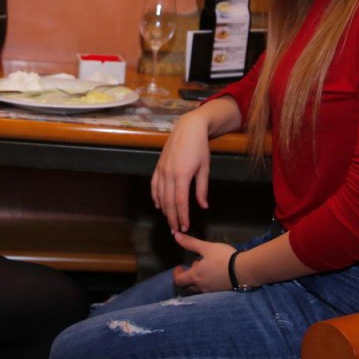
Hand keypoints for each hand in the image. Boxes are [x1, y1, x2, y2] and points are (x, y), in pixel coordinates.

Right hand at [151, 110, 211, 231]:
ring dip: (164, 210)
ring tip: (169, 221)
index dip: (182, 216)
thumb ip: (202, 189)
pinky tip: (158, 205)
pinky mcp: (158, 166)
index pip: (180, 202)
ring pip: (160, 196)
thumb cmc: (200, 147)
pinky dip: (155, 197)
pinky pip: (154, 185)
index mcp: (182, 175)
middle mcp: (169, 174)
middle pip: (168, 202)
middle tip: (176, 230)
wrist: (188, 128)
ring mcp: (161, 170)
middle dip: (172, 218)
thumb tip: (203, 206)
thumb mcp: (204, 168)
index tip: (185, 227)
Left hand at [170, 232, 234, 293]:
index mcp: (195, 276)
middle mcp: (201, 286)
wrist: (244, 270)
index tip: (179, 267)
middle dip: (186, 277)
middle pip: (187, 286)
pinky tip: (213, 275)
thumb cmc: (223, 257)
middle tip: (191, 268)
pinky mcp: (220, 292)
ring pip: (198, 288)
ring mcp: (211, 291)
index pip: (179, 280)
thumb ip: (190, 243)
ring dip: (196, 280)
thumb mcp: (206, 247)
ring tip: (203, 270)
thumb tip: (176, 236)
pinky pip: (208, 290)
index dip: (176, 274)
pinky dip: (206, 283)